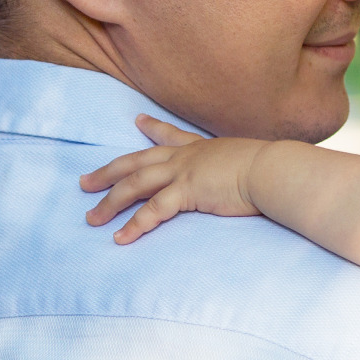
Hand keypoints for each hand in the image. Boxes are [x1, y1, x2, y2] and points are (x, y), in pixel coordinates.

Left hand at [79, 115, 267, 242]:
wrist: (275, 170)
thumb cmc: (271, 169)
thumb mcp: (251, 161)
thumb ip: (242, 167)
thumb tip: (255, 175)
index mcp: (201, 148)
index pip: (170, 136)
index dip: (152, 128)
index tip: (137, 121)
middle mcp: (186, 157)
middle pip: (135, 162)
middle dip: (107, 172)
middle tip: (84, 182)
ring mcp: (183, 172)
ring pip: (134, 185)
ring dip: (110, 203)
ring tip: (91, 218)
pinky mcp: (186, 192)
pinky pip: (153, 211)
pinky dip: (134, 226)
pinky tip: (120, 238)